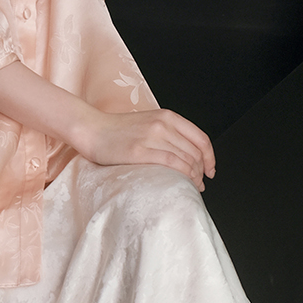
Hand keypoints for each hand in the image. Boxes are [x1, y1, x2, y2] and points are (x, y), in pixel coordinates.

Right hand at [74, 106, 215, 190]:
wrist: (92, 130)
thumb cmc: (118, 130)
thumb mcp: (149, 122)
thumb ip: (169, 133)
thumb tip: (190, 155)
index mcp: (167, 116)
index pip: (201, 138)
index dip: (210, 157)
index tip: (211, 170)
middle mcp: (162, 124)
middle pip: (195, 152)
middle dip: (202, 171)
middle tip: (200, 183)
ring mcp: (151, 137)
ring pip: (186, 160)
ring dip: (194, 177)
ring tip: (192, 186)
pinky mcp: (139, 151)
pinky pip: (172, 164)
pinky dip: (183, 176)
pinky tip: (183, 184)